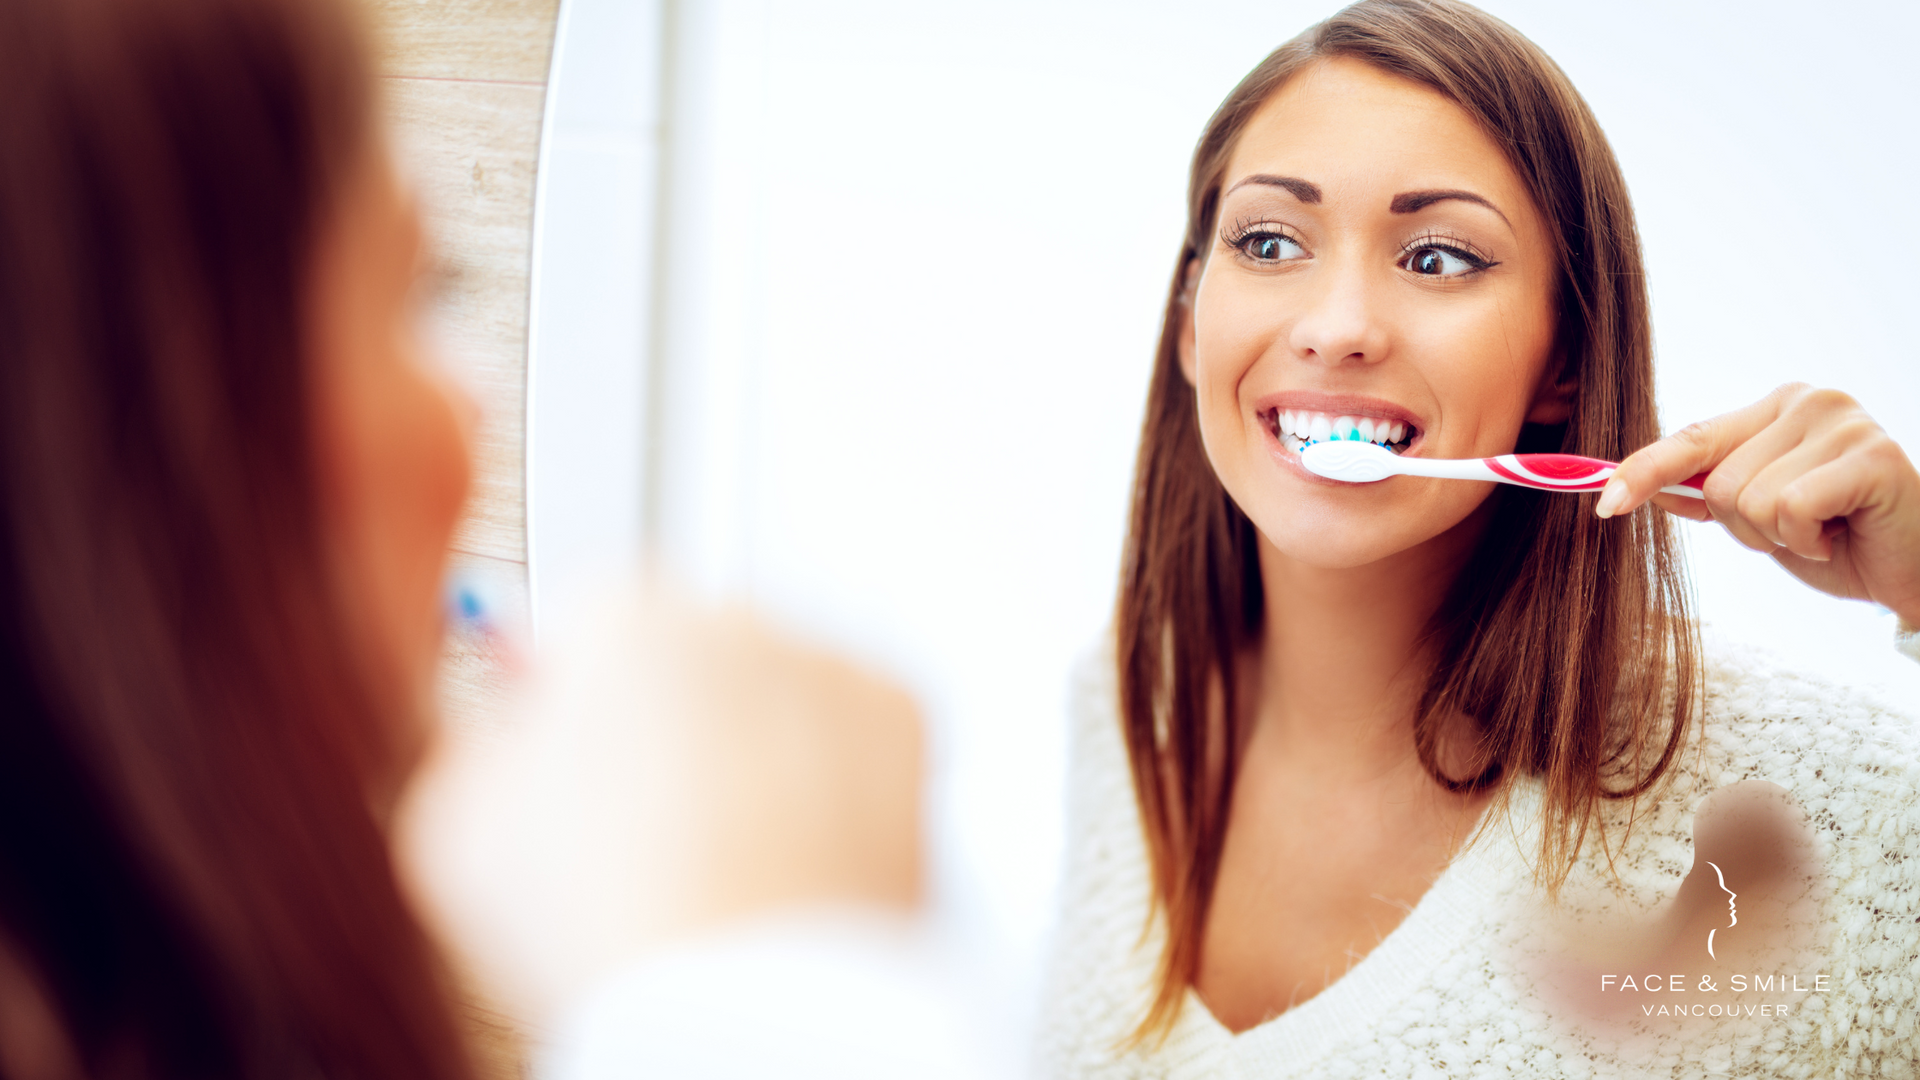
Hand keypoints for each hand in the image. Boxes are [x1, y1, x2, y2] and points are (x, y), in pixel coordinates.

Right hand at [397, 575, 923, 1024]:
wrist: (752, 999)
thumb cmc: (611, 922)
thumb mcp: (456, 828)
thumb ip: (479, 747)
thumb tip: (513, 734)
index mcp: (622, 617)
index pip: (587, 625)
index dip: (575, 705)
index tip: (578, 760)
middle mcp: (740, 617)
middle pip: (691, 651)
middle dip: (673, 718)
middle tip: (651, 826)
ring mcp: (832, 665)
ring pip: (778, 690)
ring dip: (756, 746)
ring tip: (725, 856)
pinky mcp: (907, 720)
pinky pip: (852, 734)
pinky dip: (832, 780)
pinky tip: (789, 850)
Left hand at [1594, 383, 1919, 625]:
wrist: (1913, 571)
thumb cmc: (1839, 537)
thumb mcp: (1759, 517)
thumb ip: (1706, 495)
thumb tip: (1633, 489)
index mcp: (1775, 409)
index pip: (1691, 438)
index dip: (1644, 472)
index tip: (1604, 505)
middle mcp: (1807, 401)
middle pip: (1716, 482)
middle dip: (1747, 527)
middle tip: (1800, 529)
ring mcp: (1843, 422)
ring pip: (1749, 500)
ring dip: (1780, 536)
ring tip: (1824, 530)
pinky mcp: (1871, 455)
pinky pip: (1790, 508)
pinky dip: (1808, 539)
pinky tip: (1842, 533)